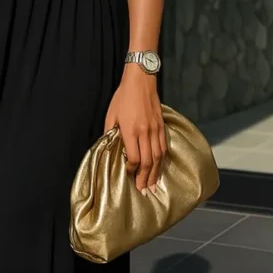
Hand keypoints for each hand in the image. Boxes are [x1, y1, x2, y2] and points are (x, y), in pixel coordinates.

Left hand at [104, 66, 166, 193]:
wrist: (141, 81)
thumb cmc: (123, 97)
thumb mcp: (111, 115)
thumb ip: (110, 133)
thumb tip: (109, 147)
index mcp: (130, 130)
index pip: (133, 157)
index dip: (131, 169)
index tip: (128, 174)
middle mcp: (145, 132)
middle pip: (147, 161)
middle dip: (144, 178)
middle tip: (143, 190)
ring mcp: (155, 130)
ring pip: (158, 157)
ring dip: (155, 173)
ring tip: (153, 185)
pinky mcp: (162, 126)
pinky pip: (163, 148)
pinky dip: (162, 160)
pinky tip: (160, 168)